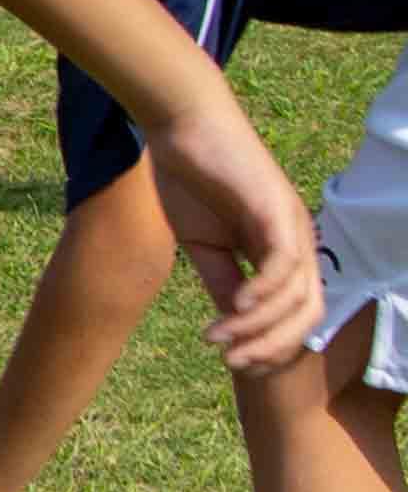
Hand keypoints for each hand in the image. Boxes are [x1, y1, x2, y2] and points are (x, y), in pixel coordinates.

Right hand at [139, 86, 323, 369]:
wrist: (181, 127)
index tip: (234, 363)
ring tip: (220, 338)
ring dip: (258, 327)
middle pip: (309, 313)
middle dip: (273, 346)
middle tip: (233, 363)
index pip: (296, 313)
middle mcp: (297, 240)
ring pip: (297, 295)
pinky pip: (282, 263)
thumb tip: (229, 325)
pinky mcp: (276, 209)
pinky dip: (261, 291)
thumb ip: (221, 279)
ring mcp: (291, 224)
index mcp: (279, 250)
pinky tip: (232, 307)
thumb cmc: (190, 178)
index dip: (273, 345)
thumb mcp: (202, 243)